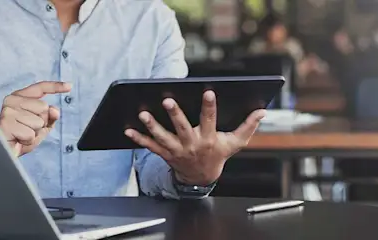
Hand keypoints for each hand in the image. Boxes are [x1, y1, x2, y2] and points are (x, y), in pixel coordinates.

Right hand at [0, 81, 71, 156]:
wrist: (3, 153)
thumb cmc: (21, 138)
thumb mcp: (41, 127)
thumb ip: (50, 116)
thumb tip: (54, 110)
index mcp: (20, 97)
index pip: (40, 88)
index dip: (55, 86)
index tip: (69, 86)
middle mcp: (12, 101)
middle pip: (44, 107)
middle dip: (41, 123)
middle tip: (28, 129)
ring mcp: (8, 111)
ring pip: (39, 122)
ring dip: (34, 133)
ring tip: (22, 135)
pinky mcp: (6, 123)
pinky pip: (31, 133)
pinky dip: (28, 140)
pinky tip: (18, 139)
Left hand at [125, 90, 264, 185]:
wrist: (201, 177)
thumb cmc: (218, 155)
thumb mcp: (235, 143)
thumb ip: (248, 127)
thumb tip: (262, 112)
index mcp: (209, 139)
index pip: (210, 120)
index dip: (210, 106)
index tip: (208, 91)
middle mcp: (192, 144)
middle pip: (183, 128)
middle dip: (175, 114)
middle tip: (167, 100)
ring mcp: (177, 150)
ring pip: (164, 137)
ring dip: (153, 126)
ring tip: (143, 113)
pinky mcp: (165, 154)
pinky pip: (151, 146)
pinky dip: (139, 139)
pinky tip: (128, 130)